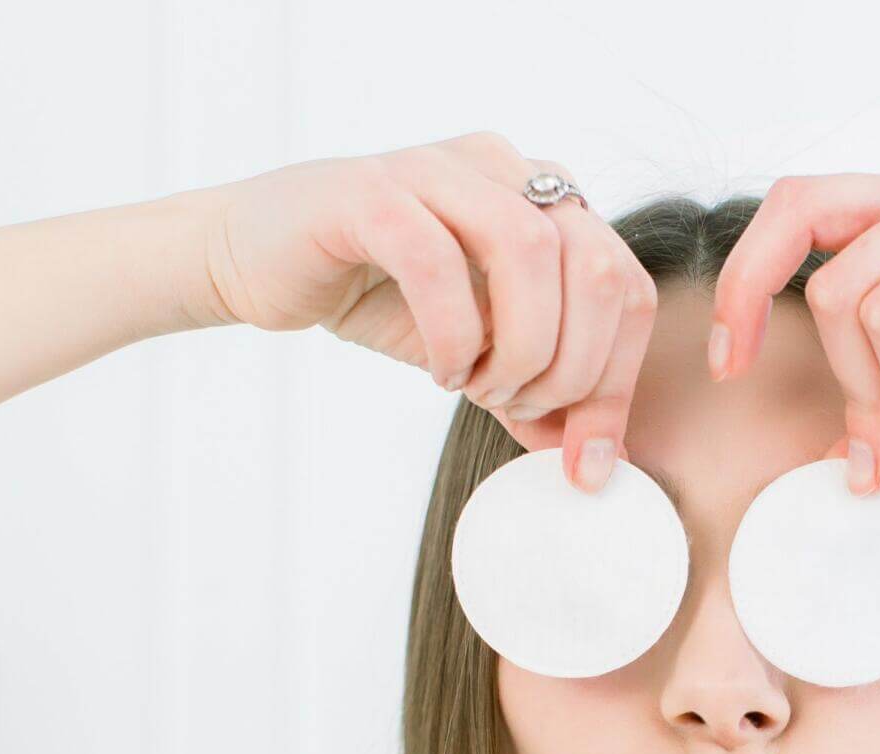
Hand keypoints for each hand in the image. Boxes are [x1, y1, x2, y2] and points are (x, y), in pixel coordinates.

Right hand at [190, 131, 656, 489]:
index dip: (619, 381)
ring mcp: (437, 168)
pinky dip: (452, 333)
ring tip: (480, 387)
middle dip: (574, 369)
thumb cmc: (375, 294)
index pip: (627, 287)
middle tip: (517, 408)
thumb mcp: (475, 352)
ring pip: (531, 253)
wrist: (252, 258)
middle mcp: (503, 167)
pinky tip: (439, 370)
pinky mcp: (369, 190)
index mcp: (544, 197)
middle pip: (599, 267)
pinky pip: (436, 260)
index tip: (583, 456)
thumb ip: (536, 393)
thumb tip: (593, 461)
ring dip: (520, 348)